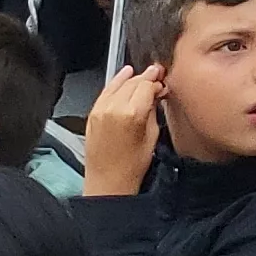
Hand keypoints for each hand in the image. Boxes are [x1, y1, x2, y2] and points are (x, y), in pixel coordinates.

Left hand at [82, 66, 164, 196]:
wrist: (107, 181)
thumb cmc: (130, 166)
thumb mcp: (152, 137)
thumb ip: (153, 111)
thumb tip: (155, 96)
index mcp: (131, 114)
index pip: (147, 86)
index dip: (157, 83)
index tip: (163, 84)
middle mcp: (113, 108)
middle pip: (133, 82)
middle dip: (147, 78)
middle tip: (158, 76)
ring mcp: (100, 110)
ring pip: (118, 84)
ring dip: (132, 78)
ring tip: (143, 73)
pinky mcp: (92, 114)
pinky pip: (106, 91)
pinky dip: (115, 82)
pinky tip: (123, 76)